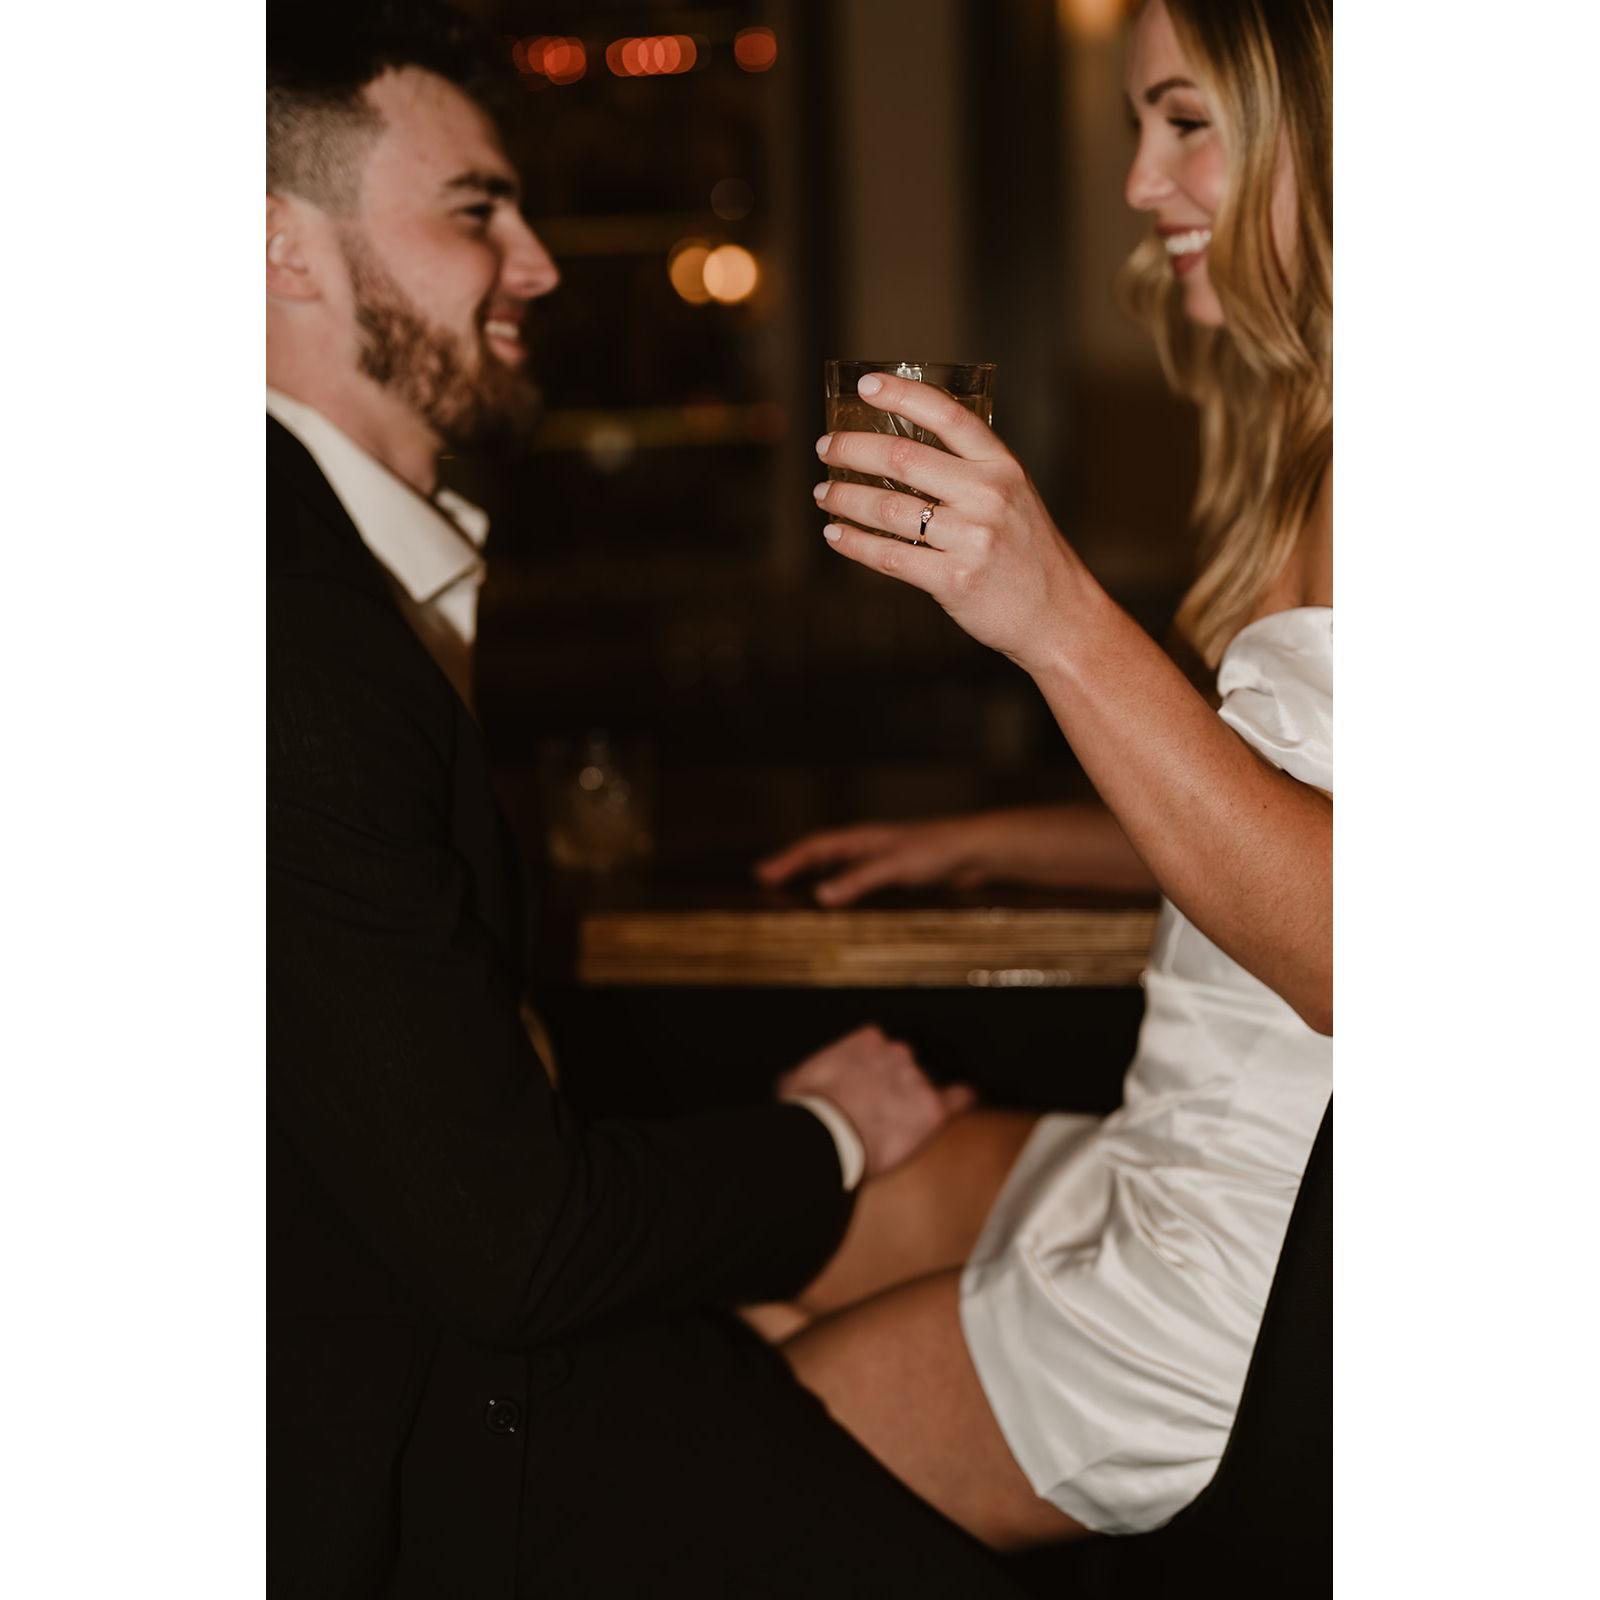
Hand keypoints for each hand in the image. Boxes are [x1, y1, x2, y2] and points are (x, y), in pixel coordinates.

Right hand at [755, 816, 992, 905]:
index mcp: (861, 838)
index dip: (786, 861)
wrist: (976, 851)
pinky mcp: (896, 875)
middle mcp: (867, 846)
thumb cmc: (938, 851)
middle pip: (820, 856)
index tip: (761, 875)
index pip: (814, 847)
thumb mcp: (895, 867)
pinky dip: (840, 892)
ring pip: (837, 869)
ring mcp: (880, 860)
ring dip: (814, 879)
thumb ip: (858, 880)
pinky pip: (858, 883)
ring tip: (792, 896)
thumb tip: (820, 896)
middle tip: (765, 883)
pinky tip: (840, 909)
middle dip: (792, 868)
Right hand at [776, 1024, 975, 1180]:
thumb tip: (794, 1079)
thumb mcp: (795, 1081)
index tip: (862, 1087)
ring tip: (894, 1128)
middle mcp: (897, 1052)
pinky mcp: (933, 1109)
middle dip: (893, 1085)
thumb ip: (807, 1073)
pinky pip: (957, 1099)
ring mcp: (918, 1079)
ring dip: (912, 1103)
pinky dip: (960, 1099)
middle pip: (903, 1065)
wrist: (828, 1139)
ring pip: (923, 1087)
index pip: (878, 1047)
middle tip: (876, 1111)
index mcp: (867, 1040)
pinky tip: (963, 1100)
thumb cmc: (808, 1111)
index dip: (871, 1070)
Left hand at [813, 372, 1088, 673]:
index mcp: (1002, 466)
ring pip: (888, 509)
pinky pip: (889, 556)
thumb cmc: (1027, 554)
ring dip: (845, 498)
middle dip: (853, 449)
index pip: (948, 416)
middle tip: (826, 448)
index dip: (903, 394)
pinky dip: (854, 543)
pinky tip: (835, 534)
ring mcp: (972, 539)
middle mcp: (988, 496)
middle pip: (903, 458)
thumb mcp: (1013, 497)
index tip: (866, 385)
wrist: (1057, 615)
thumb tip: (900, 452)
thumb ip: (970, 472)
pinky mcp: (954, 580)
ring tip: (824, 494)